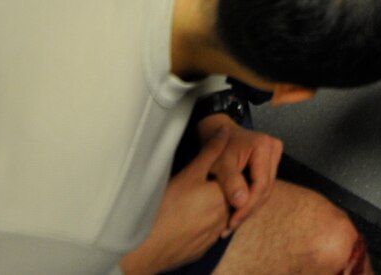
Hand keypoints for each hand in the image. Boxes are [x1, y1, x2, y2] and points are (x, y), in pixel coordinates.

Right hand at [124, 135, 229, 274]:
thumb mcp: (191, 172)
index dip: (220, 173)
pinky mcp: (201, 249)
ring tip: (185, 204)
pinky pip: (204, 233)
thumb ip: (211, 151)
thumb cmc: (167, 208)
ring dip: (206, 209)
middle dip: (213, 191)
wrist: (148, 248)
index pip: (232, 180)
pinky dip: (198, 225)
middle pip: (224, 199)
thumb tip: (224, 132)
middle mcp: (223, 218)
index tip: (206, 171)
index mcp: (224, 197)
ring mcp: (213, 236)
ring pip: (214, 217)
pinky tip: (183, 220)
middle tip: (192, 187)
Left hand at [198, 116, 282, 229]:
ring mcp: (274, 156)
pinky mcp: (270, 163)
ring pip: (265, 190)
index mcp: (264, 146)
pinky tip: (238, 212)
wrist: (218, 132)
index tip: (233, 220)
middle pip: (265, 189)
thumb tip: (241, 203)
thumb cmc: (217, 146)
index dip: (248, 205)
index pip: (261, 184)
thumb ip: (231, 182)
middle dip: (248, 209)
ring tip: (232, 222)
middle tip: (231, 225)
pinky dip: (251, 200)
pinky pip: (263, 187)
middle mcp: (274, 150)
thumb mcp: (220, 163)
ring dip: (249, 207)